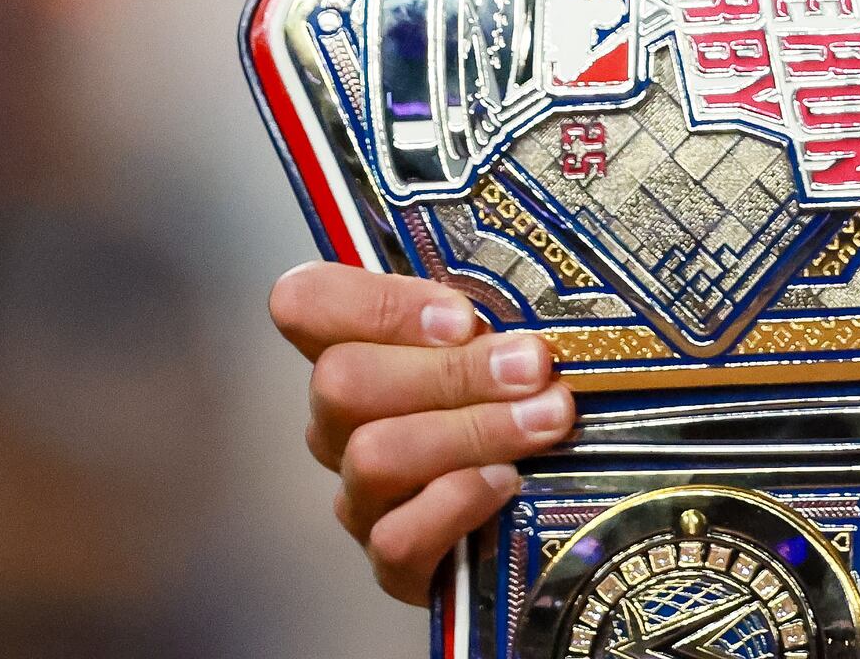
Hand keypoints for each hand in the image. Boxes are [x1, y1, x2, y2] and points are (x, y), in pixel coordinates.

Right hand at [271, 262, 574, 604]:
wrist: (552, 510)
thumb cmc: (527, 396)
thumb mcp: (509, 337)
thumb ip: (498, 307)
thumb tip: (525, 298)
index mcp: (358, 347)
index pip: (307, 303)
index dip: (374, 303)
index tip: (462, 318)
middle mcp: (342, 422)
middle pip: (342, 381)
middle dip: (448, 372)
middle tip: (532, 366)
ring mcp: (361, 495)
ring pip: (372, 457)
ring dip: (470, 432)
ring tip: (545, 420)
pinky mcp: (393, 561)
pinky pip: (397, 538)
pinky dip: (456, 505)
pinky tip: (507, 483)